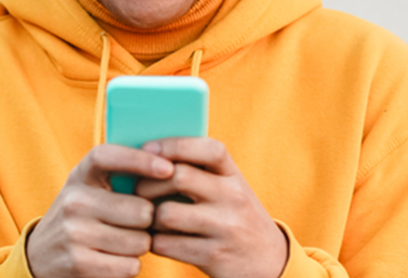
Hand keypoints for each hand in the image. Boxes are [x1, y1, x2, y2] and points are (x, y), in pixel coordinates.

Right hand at [27, 144, 174, 277]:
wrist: (41, 256)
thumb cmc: (81, 217)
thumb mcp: (89, 188)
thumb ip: (120, 175)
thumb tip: (170, 167)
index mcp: (80, 175)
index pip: (108, 157)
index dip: (140, 160)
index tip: (168, 168)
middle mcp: (74, 201)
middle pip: (141, 211)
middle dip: (148, 221)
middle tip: (136, 223)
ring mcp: (74, 233)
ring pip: (139, 242)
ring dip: (139, 246)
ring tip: (122, 242)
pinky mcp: (78, 263)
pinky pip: (129, 266)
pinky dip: (129, 266)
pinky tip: (114, 260)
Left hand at [134, 138, 288, 277]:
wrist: (269, 262)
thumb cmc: (234, 218)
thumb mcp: (228, 190)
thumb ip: (199, 173)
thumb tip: (146, 157)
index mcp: (234, 176)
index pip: (208, 149)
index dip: (174, 145)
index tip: (148, 150)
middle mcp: (233, 198)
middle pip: (178, 176)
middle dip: (148, 183)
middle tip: (138, 191)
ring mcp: (225, 228)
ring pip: (167, 213)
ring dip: (148, 217)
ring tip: (148, 218)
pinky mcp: (213, 256)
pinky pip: (166, 245)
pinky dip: (153, 242)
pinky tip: (157, 239)